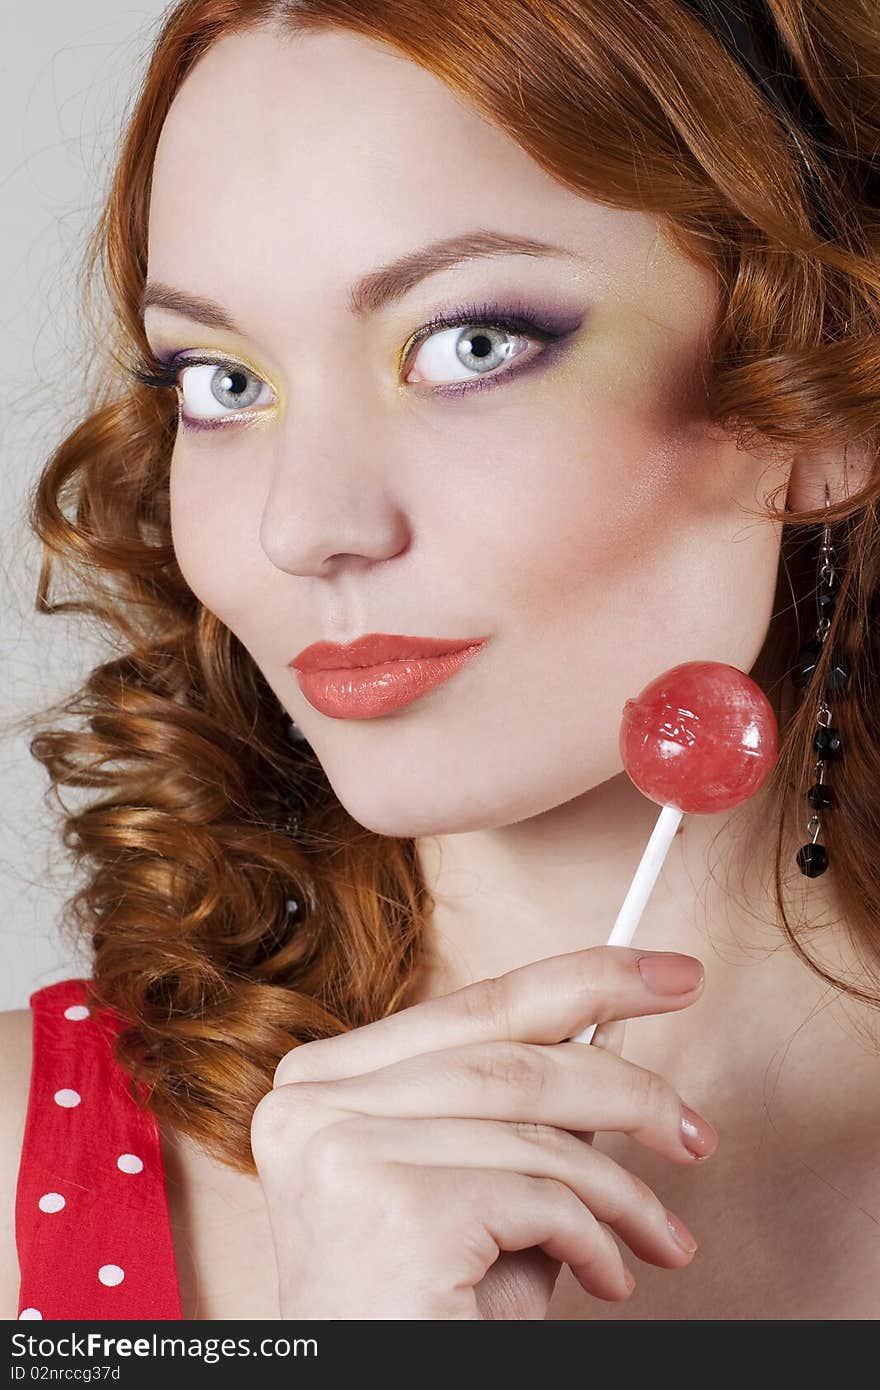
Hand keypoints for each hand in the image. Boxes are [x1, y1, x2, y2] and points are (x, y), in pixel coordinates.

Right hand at [250, 946, 714, 1318]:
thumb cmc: (417, 1307)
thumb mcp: (470, 1185)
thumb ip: (521, 1110)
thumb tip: (607, 1030)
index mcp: (320, 1081)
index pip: (474, 1006)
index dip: (586, 979)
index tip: (670, 976)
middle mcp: (315, 1103)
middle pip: (514, 1061)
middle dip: (630, 1091)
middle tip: (699, 1128)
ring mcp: (347, 1150)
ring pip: (536, 1129)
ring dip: (624, 1191)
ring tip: (663, 1236)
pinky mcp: (399, 1210)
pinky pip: (543, 1198)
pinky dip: (597, 1240)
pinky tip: (609, 1278)